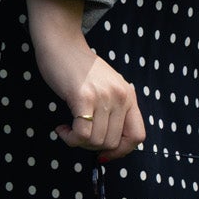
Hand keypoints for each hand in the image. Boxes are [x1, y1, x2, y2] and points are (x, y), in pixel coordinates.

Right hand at [26, 0, 144, 161]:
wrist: (61, 44)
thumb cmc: (79, 68)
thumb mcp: (106, 87)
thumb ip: (113, 110)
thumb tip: (109, 147)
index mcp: (129, 94)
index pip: (137, 136)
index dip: (122, 152)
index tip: (104, 154)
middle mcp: (120, 96)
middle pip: (113, 142)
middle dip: (93, 147)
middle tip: (78, 135)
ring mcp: (103, 96)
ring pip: (97, 141)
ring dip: (79, 142)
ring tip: (68, 130)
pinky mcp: (83, 97)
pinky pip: (81, 134)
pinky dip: (70, 138)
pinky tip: (62, 128)